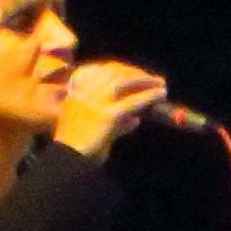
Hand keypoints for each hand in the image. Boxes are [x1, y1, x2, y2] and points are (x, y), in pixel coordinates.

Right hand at [51, 60, 172, 153]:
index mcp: (76, 87)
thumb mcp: (90, 124)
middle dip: (137, 74)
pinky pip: (134, 101)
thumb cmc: (78, 147)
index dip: (124, 70)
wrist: (69, 160)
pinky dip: (150, 96)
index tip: (138, 73)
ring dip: (146, 81)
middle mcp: (84, 89)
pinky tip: (161, 95)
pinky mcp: (109, 116)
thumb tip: (136, 118)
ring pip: (125, 82)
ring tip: (161, 86)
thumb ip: (112, 118)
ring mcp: (96, 101)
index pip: (103, 69)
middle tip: (155, 80)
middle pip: (116, 73)